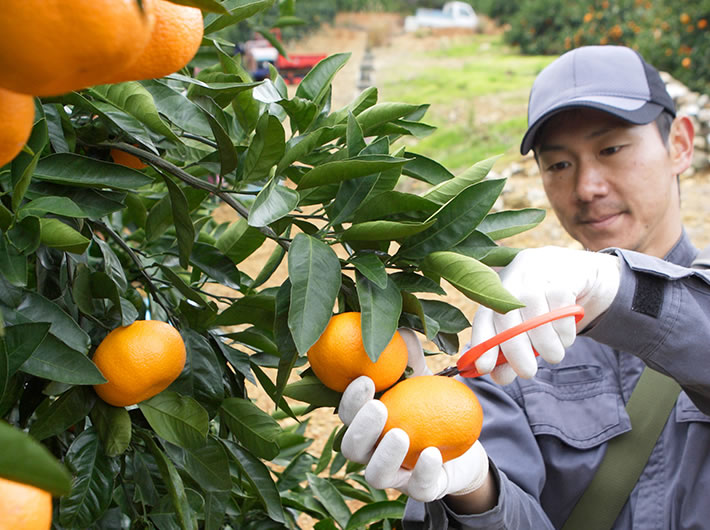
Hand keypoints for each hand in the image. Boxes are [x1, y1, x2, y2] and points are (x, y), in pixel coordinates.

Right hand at [337, 329, 489, 502]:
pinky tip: (433, 453)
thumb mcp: (423, 379)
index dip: (350, 400)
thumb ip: (410, 357)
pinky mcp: (420, 489)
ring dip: (383, 456)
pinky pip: (416, 487)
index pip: (346, 414)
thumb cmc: (432, 404)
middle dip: (360, 429)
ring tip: (400, 435)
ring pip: (375, 476)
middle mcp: (372, 451)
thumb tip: (401, 329)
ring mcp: (395, 475)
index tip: (367, 380)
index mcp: (366, 424)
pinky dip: (422, 472)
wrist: (464, 442)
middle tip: (380, 408)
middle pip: (351, 448)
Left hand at [471, 246, 620, 383]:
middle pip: (506, 317)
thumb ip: (511, 352)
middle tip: (527, 373)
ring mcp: (538, 275)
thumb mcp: (526, 326)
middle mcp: (513, 279)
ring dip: (546, 346)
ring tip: (553, 355)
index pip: (483, 317)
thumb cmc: (546, 307)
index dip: (482, 343)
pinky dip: (564, 332)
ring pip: (536, 317)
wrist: (581, 274)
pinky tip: (564, 336)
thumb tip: (499, 377)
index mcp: (498, 291)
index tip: (484, 368)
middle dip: (515, 350)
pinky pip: (561, 312)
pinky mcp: (564, 277)